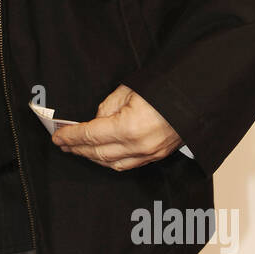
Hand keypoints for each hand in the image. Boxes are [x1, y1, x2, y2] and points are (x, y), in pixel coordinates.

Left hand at [51, 83, 182, 169]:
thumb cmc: (164, 89)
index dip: (71, 136)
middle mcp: (138, 145)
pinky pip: (127, 164)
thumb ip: (107, 108)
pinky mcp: (157, 155)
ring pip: (112, 163)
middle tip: (62, 143)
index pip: (91, 135)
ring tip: (77, 149)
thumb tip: (96, 120)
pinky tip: (100, 155)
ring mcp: (149, 154)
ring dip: (91, 157)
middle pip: (98, 153)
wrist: (196, 97)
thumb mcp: (128, 91)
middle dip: (77, 148)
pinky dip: (110, 162)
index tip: (58, 136)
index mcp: (129, 127)